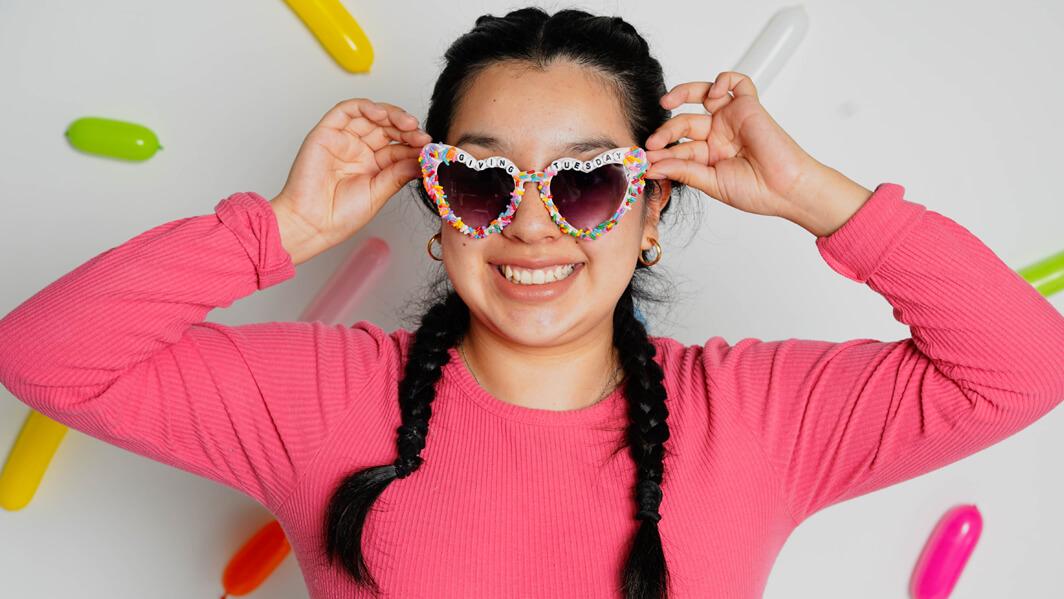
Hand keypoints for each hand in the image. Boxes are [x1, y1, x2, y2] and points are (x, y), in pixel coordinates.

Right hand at [271, 99, 431, 262]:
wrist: (312, 224)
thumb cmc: (341, 216)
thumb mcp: (379, 192)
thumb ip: (400, 173)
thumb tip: (424, 159)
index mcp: (374, 165)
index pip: (398, 146)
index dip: (414, 144)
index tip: (429, 146)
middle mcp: (359, 150)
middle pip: (387, 128)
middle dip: (406, 128)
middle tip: (420, 135)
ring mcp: (343, 140)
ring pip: (370, 115)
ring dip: (391, 114)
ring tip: (407, 124)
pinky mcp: (326, 132)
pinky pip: (346, 110)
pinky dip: (365, 107)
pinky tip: (381, 114)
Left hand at [643, 71, 826, 222]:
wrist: (786, 189)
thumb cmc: (756, 192)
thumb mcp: (711, 183)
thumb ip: (683, 170)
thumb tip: (652, 166)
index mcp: (709, 156)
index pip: (678, 147)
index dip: (662, 153)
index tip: (647, 162)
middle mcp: (718, 135)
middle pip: (684, 123)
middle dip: (666, 132)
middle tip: (654, 144)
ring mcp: (732, 120)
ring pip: (702, 95)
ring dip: (682, 93)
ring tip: (667, 102)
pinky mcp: (748, 106)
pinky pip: (736, 83)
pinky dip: (722, 80)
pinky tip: (711, 92)